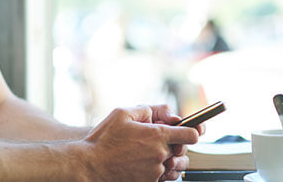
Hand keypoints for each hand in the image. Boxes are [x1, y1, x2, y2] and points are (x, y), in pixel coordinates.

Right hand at [82, 106, 198, 181]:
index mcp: (157, 135)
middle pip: (183, 150)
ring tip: (152, 154)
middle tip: (158, 140)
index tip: (190, 130)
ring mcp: (155, 172)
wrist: (90, 167)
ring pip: (174, 166)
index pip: (191, 134)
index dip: (192, 130)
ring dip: (169, 159)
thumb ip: (147, 109)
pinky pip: (163, 178)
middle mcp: (160, 155)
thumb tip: (165, 113)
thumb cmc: (103, 140)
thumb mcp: (122, 113)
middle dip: (175, 144)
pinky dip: (158, 171)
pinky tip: (144, 164)